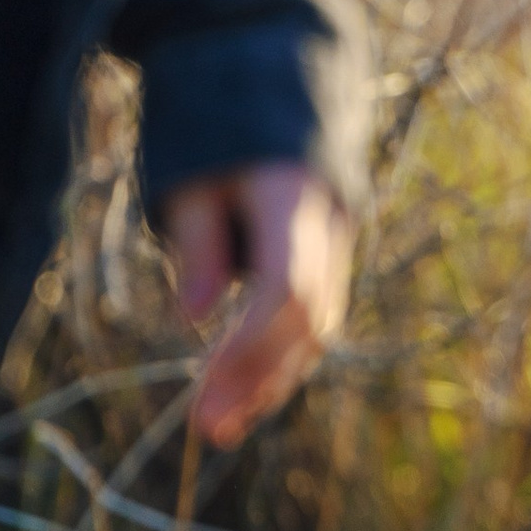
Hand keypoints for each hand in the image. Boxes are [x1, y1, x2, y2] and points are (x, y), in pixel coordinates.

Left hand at [158, 162, 352, 447]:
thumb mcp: (195, 178)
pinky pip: (315, 323)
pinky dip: (281, 362)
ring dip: (270, 381)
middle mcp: (331, 230)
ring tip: (219, 426)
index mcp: (297, 199)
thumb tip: (191, 316)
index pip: (286, 289)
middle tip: (207, 428)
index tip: (206, 386)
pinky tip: (245, 399)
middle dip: (258, 377)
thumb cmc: (222, 138)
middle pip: (306, 320)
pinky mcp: (331, 266)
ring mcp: (339, 249)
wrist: (278, 102)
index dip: (250, 344)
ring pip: (317, 329)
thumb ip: (197, 241)